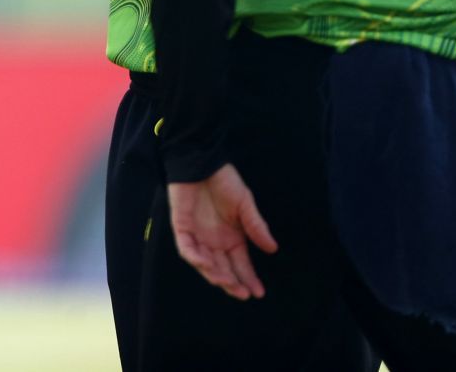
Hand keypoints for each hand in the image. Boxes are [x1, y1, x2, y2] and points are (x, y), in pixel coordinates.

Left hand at [168, 164, 278, 300]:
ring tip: (227, 282)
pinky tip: (206, 264)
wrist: (202, 162)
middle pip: (223, 269)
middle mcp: (214, 241)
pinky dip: (195, 257)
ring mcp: (197, 236)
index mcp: (231, 238)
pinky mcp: (182, 227)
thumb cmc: (224, 182)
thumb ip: (256, 227)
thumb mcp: (245, 205)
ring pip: (204, 264)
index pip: (240, 264)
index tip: (259, 292)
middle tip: (243, 293)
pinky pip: (186, 248)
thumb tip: (273, 249)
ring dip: (215, 274)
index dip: (248, 279)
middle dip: (232, 283)